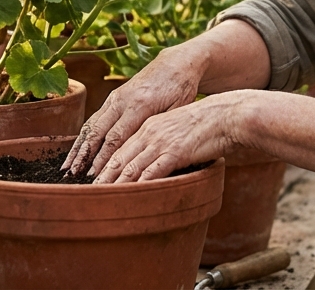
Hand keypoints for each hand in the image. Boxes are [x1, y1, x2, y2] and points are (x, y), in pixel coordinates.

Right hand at [63, 47, 204, 175]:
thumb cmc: (181, 89)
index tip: (94, 174)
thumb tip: (147, 155)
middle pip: (98, 132)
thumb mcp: (178, 109)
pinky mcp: (112, 99)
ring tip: (67, 167)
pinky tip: (76, 151)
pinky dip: (83, 137)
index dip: (103, 157)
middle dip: (84, 155)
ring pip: (91, 125)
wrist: (175, 64)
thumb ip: (160, 129)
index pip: (117, 136)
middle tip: (73, 174)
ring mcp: (115, 98)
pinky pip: (94, 119)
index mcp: (140, 104)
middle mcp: (122, 100)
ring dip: (78, 147)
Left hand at [92, 92, 248, 183]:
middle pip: (118, 157)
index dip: (103, 163)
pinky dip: (138, 185)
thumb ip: (163, 143)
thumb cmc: (206, 125)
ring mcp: (161, 142)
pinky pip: (151, 172)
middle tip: (87, 191)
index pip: (119, 146)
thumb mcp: (177, 130)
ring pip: (130, 166)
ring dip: (114, 184)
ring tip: (101, 198)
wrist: (227, 116)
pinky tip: (129, 196)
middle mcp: (150, 132)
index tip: (92, 177)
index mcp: (149, 125)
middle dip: (101, 176)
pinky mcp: (174, 152)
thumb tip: (154, 161)